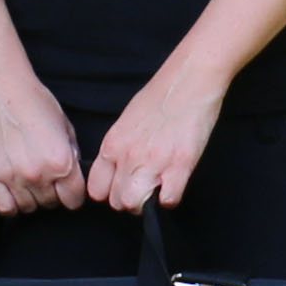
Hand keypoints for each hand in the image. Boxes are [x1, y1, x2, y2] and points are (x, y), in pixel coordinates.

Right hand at [0, 74, 90, 213]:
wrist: (1, 88)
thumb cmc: (35, 101)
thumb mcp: (66, 127)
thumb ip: (72, 156)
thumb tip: (73, 177)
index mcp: (61, 162)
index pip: (74, 199)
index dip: (73, 194)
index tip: (69, 189)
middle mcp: (37, 174)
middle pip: (51, 204)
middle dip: (53, 194)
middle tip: (47, 178)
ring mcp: (11, 177)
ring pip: (28, 207)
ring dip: (32, 198)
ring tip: (30, 181)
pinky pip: (4, 207)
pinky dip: (11, 203)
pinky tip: (14, 190)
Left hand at [88, 67, 227, 211]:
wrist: (189, 81)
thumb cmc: (160, 95)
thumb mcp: (127, 120)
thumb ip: (119, 146)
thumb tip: (119, 167)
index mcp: (112, 144)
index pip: (96, 189)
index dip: (109, 193)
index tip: (122, 187)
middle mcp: (127, 156)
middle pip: (116, 201)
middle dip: (129, 200)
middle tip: (143, 189)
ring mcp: (153, 162)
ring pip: (135, 205)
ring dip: (147, 203)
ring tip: (157, 189)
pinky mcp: (179, 165)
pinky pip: (168, 200)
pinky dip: (171, 197)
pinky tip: (175, 183)